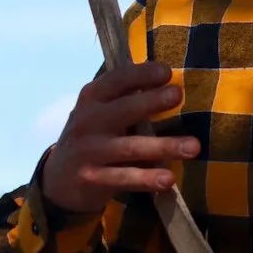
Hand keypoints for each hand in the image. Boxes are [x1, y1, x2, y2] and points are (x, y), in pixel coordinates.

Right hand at [40, 60, 200, 214]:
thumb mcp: (100, 113)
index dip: (140, 74)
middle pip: (123, 110)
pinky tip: (168, 179)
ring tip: (193, 147)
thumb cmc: (93, 139)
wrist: (58, 180)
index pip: (116, 79)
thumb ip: (127, 101)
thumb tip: (172, 88)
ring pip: (130, 147)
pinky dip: (147, 178)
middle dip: (151, 101)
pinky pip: (124, 178)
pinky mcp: (92, 178)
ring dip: (163, 146)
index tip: (166, 72)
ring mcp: (89, 151)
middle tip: (178, 95)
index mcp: (92, 98)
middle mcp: (88, 121)